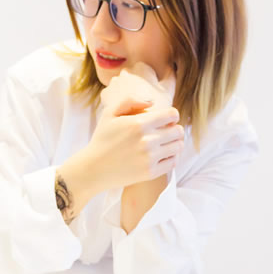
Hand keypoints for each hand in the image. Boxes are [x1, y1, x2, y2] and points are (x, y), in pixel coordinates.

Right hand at [86, 62, 183, 188]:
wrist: (94, 168)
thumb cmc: (103, 138)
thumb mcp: (110, 113)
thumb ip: (130, 101)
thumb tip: (152, 101)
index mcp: (138, 124)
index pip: (172, 115)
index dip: (171, 115)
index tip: (165, 120)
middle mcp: (147, 141)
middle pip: (178, 131)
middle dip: (174, 129)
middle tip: (166, 132)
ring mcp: (150, 158)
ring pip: (178, 146)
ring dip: (174, 143)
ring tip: (165, 143)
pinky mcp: (151, 172)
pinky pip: (173, 162)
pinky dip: (171, 157)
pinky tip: (162, 155)